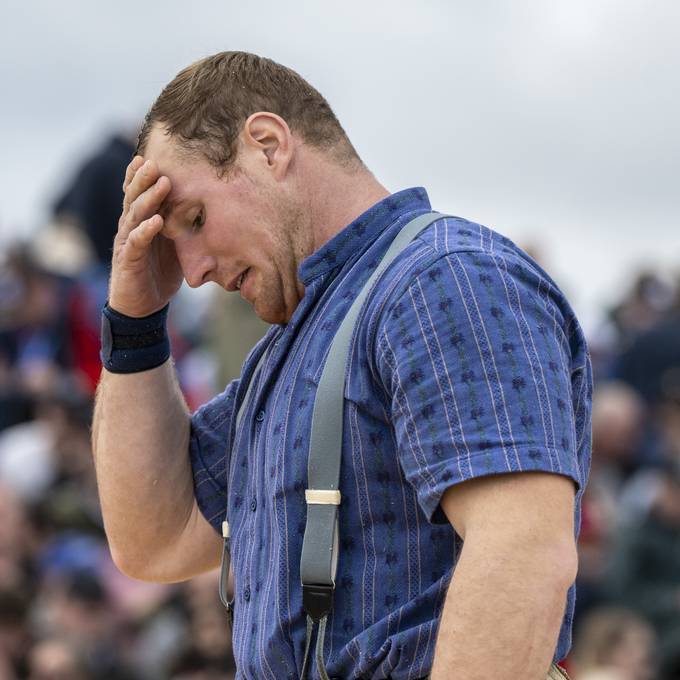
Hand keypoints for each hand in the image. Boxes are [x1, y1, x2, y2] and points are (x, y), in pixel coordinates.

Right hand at [108, 156, 183, 316]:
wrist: (142, 307)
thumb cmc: (158, 273)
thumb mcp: (174, 245)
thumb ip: (181, 226)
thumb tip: (206, 209)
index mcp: (140, 222)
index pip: (138, 194)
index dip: (140, 176)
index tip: (150, 156)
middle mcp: (129, 228)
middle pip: (134, 198)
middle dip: (143, 179)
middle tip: (154, 161)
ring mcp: (127, 243)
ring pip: (135, 215)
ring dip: (148, 199)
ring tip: (161, 183)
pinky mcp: (127, 261)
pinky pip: (136, 243)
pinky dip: (145, 231)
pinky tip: (156, 221)